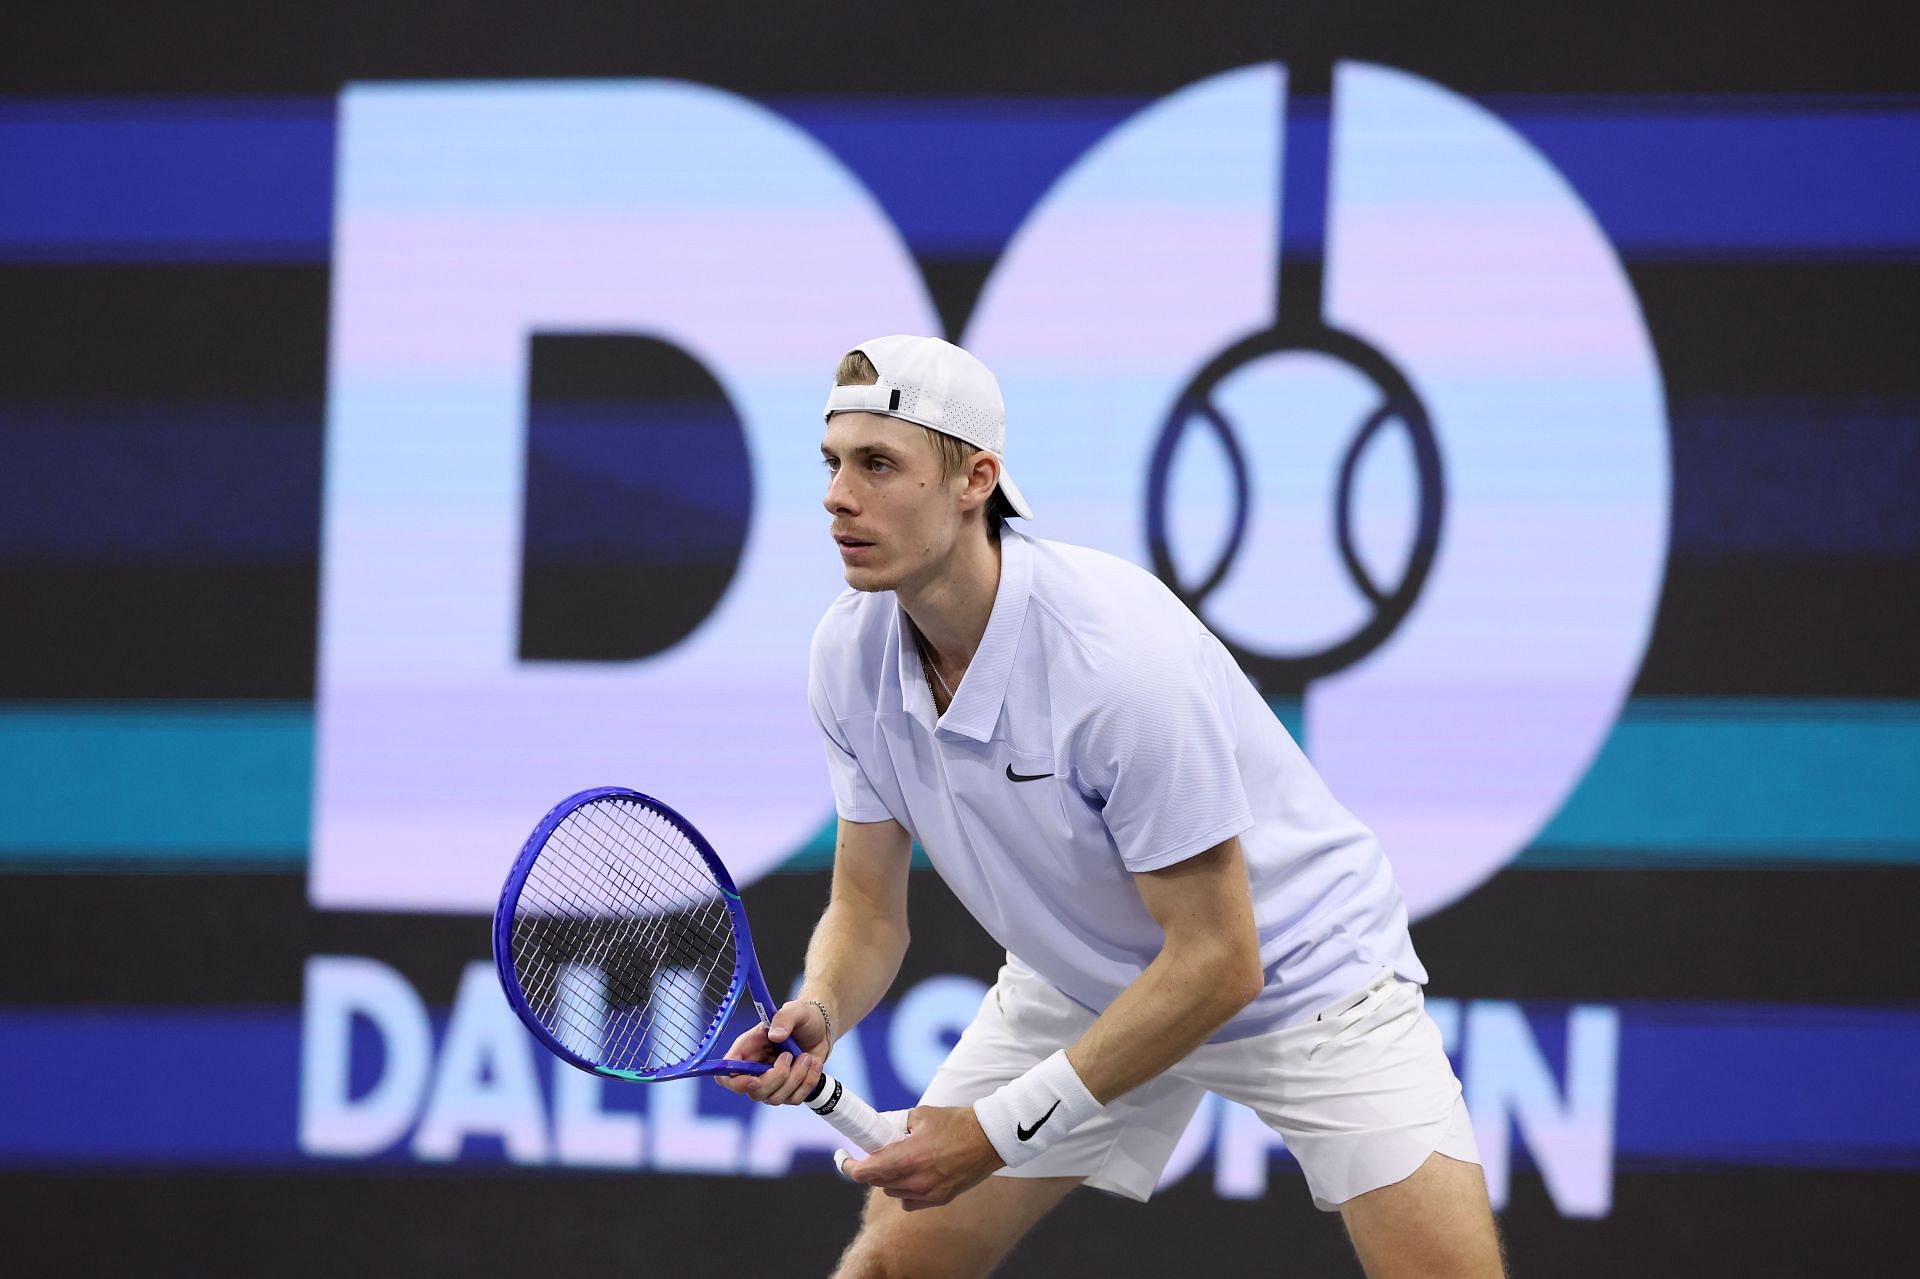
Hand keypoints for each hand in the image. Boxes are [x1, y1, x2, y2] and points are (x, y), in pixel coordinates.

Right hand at [714, 998, 830, 1104]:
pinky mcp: (788, 1091)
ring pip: (775, 1098)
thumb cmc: (803, 1018)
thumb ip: (784, 1018)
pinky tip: (813, 1065)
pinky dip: (808, 1082)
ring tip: (807, 1057)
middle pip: (754, 1092)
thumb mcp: (796, 1010)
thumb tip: (775, 1036)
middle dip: (777, 1077)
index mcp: (747, 1049)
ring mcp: (772, 1083)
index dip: (735, 1084)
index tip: (756, 1080)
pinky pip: (795, 1098)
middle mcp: (755, 1069)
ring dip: (796, 1077)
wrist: (822, 1028)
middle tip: (790, 1055)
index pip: (726, 1076)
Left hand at [841, 1105, 1004, 1210]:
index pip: (866, 1172)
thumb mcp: (921, 1115)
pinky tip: (915, 1174)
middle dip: (871, 1168)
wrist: (991, 1138)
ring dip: (889, 1178)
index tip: (845, 1158)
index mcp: (907, 1158)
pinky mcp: (940, 1199)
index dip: (850, 1166)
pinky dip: (906, 1190)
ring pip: (893, 1192)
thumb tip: (879, 1128)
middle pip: (877, 1183)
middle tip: (875, 1152)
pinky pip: (911, 1201)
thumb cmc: (956, 1123)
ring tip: (902, 1159)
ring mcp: (928, 1193)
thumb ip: (896, 1124)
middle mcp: (915, 1181)